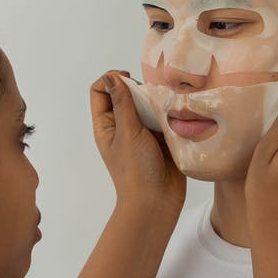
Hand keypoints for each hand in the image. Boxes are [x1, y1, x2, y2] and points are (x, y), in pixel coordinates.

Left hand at [91, 71, 185, 213]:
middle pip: (126, 93)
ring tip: (166, 108)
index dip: (111, 79)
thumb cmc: (136, 171)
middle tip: (151, 98)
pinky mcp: (162, 138)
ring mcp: (143, 132)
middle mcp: (123, 126)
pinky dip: (170, 113)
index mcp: (106, 125)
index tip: (129, 81)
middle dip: (140, 89)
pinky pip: (165, 117)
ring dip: (157, 101)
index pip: (100, 90)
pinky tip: (177, 116)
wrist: (157, 201)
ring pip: (148, 104)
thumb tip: (110, 76)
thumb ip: (122, 103)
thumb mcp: (127, 133)